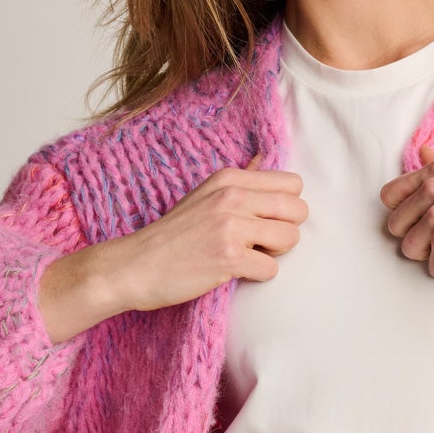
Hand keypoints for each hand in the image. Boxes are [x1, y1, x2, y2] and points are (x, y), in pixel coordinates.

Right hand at [37, 154, 306, 342]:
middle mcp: (233, 196)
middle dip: (286, 231)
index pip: (293, 184)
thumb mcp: (205, 194)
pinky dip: (258, 276)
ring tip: (245, 256)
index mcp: (230, 178)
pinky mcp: (229, 257)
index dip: (285, 207)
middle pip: (298, 210)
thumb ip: (240, 178)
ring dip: (274, 254)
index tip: (262, 220)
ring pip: (291, 238)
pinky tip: (233, 272)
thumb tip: (264, 156)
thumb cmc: (172, 235)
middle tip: (258, 242)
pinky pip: (272, 269)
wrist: (135, 266)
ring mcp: (231, 226)